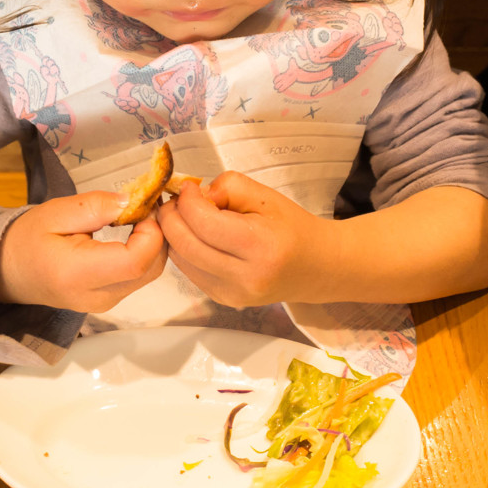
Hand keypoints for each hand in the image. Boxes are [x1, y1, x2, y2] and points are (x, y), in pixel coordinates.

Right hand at [0, 191, 167, 311]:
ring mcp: (104, 303)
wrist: (7, 271)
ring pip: (148, 274)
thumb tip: (130, 201)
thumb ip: (93, 206)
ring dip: (154, 244)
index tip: (146, 205)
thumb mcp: (54, 212)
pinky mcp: (108, 301)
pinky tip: (134, 233)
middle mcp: (95, 296)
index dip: (152, 232)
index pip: (135, 261)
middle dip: (159, 235)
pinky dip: (144, 254)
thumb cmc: (27, 238)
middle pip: (149, 270)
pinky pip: (138, 278)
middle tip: (148, 205)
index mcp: (77, 274)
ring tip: (141, 216)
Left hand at [158, 172, 332, 308]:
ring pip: (180, 259)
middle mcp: (244, 277)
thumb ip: (227, 187)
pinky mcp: (223, 300)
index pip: (203, 223)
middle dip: (170, 216)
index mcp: (259, 246)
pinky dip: (183, 250)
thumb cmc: (291, 227)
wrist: (316, 267)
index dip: (187, 200)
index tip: (188, 187)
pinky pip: (188, 271)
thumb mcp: (265, 196)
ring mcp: (231, 293)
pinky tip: (195, 236)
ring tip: (185, 216)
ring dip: (173, 234)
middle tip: (176, 200)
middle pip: (184, 244)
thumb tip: (195, 196)